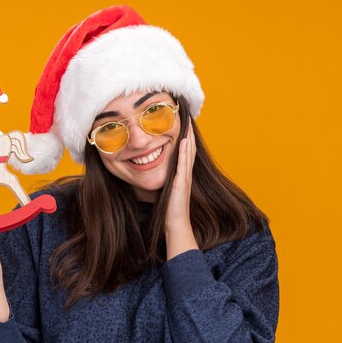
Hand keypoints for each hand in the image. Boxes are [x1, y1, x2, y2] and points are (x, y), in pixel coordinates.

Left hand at [165, 120, 198, 258]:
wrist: (175, 226)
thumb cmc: (168, 211)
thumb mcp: (165, 191)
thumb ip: (163, 181)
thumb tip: (152, 171)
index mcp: (182, 176)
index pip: (185, 153)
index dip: (185, 138)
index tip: (182, 123)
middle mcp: (186, 174)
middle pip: (190, 149)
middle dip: (189, 133)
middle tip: (187, 116)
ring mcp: (185, 178)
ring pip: (188, 153)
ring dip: (188, 137)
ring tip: (188, 122)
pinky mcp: (181, 183)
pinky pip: (183, 165)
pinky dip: (184, 152)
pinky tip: (183, 141)